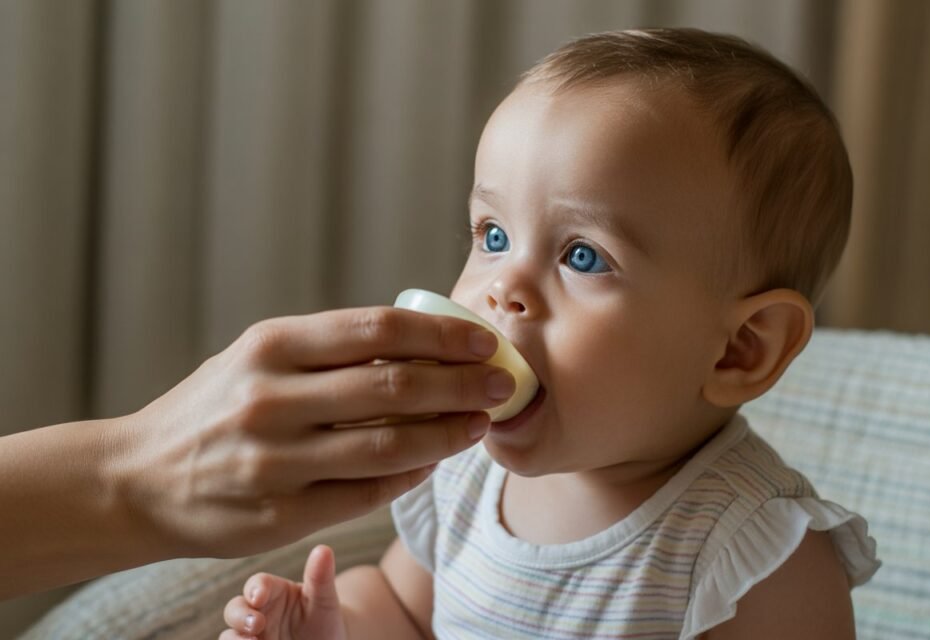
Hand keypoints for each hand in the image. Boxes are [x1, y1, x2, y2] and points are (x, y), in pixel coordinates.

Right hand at [108, 306, 514, 557]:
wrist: (136, 479)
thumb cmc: (213, 407)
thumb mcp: (257, 357)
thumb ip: (330, 350)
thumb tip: (421, 345)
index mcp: (270, 345)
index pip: (378, 329)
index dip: (443, 334)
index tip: (484, 340)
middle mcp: (272, 399)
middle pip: (393, 387)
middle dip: (461, 384)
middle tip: (501, 383)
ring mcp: (275, 462)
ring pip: (388, 445)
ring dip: (448, 433)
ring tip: (480, 423)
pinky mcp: (279, 514)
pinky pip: (367, 493)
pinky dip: (411, 474)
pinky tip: (434, 460)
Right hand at [221, 545, 345, 639]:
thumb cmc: (323, 617)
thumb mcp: (324, 599)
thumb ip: (320, 577)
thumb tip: (323, 549)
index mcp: (272, 591)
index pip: (257, 584)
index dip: (255, 588)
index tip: (259, 597)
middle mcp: (256, 612)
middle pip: (235, 609)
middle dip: (239, 616)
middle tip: (256, 625)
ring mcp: (251, 635)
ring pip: (229, 635)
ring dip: (234, 639)